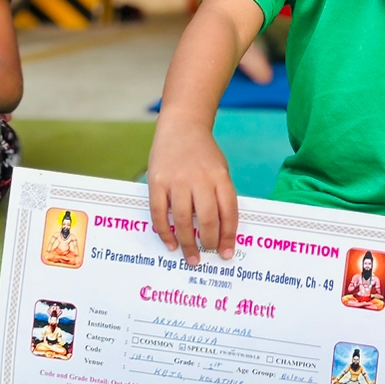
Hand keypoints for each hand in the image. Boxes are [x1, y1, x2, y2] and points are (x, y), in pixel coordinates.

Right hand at [147, 121, 238, 265]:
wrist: (181, 127)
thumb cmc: (203, 154)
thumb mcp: (220, 170)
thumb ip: (220, 196)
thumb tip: (221, 232)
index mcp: (219, 177)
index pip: (228, 212)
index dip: (228, 236)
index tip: (226, 253)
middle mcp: (199, 179)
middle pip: (207, 219)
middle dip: (209, 242)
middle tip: (208, 254)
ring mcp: (176, 180)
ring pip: (182, 220)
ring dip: (187, 243)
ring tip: (191, 256)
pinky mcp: (156, 181)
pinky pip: (158, 212)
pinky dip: (164, 232)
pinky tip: (171, 243)